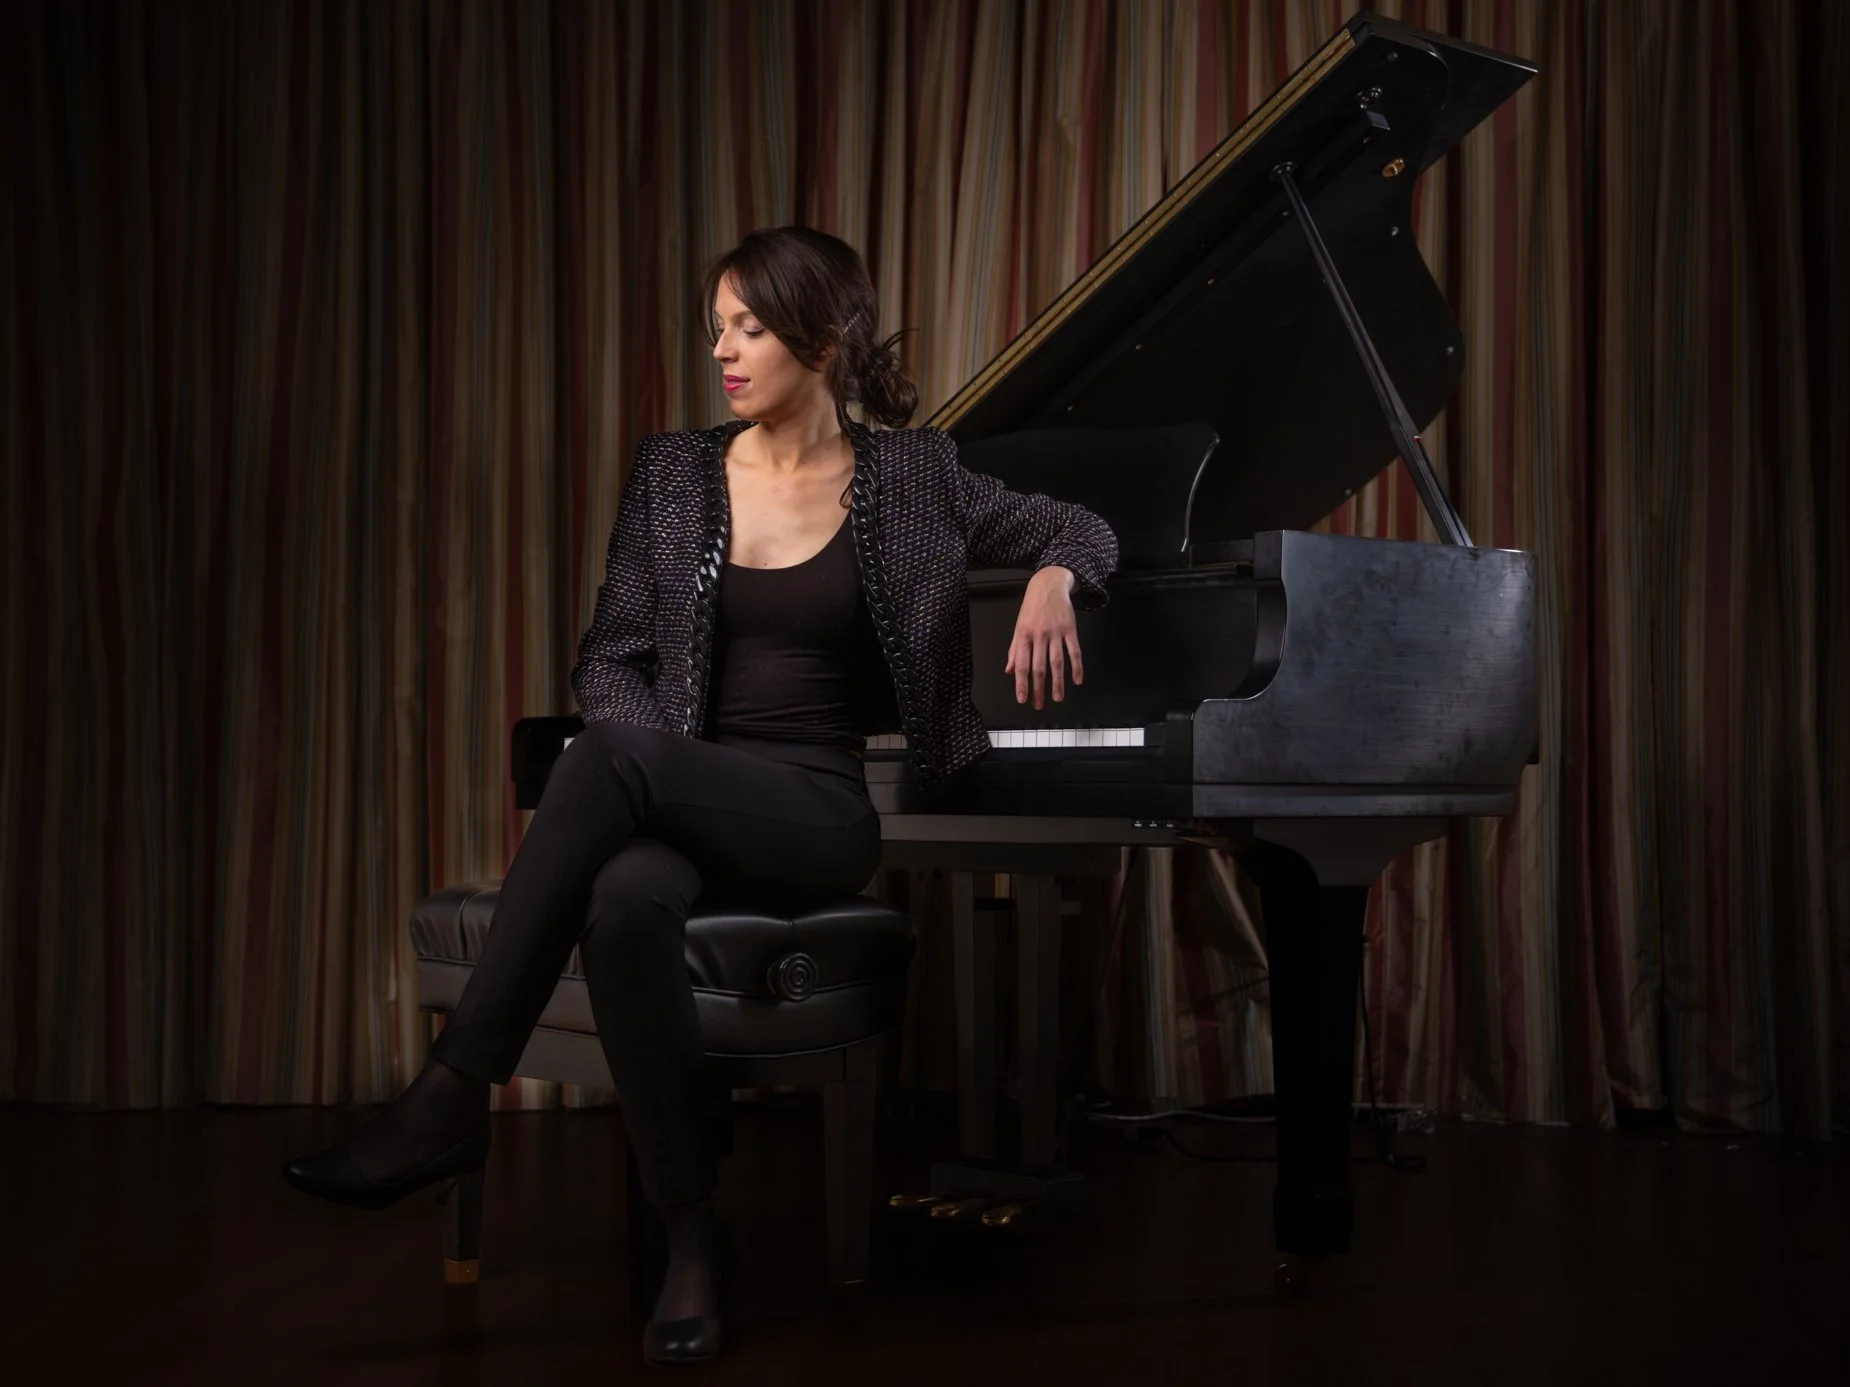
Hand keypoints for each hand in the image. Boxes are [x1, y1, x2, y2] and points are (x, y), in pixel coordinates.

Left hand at [1005, 566, 1084, 708]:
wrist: (1049, 585)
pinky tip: (1077, 680)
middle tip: (1038, 704)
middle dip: (1038, 689)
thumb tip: (1010, 671)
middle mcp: (1039, 634)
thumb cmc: (1032, 607)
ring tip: (1057, 697)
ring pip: (1057, 662)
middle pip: (1039, 667)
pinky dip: (1077, 667)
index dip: (1021, 684)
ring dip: (1058, 683)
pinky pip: (1074, 651)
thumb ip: (1015, 650)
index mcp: (1023, 635)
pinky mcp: (1070, 628)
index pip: (1022, 665)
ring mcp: (1056, 632)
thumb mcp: (1018, 626)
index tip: (1022, 699)